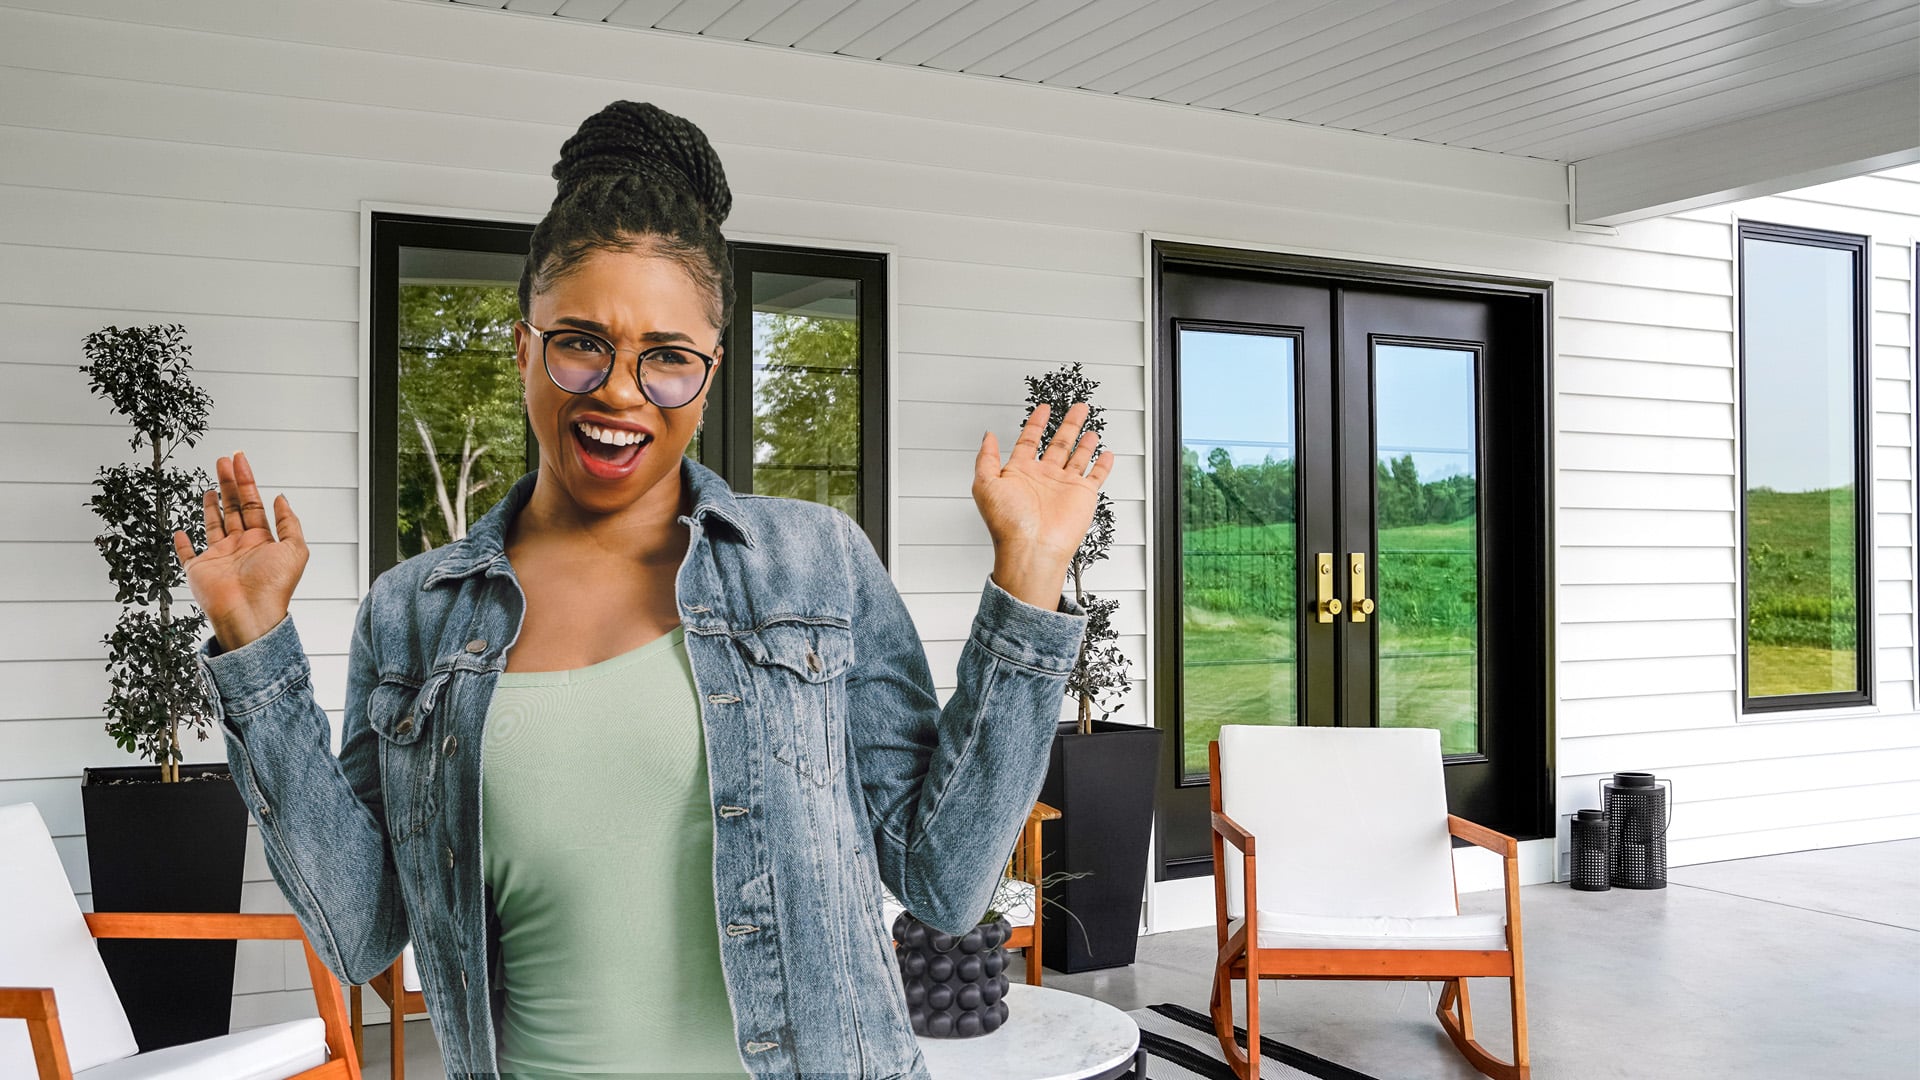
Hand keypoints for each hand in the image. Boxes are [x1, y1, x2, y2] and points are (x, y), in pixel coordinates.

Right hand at [172, 451, 309, 652]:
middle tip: (223, 461)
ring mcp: (219, 557)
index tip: (240, 460)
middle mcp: (240, 546)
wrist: (249, 613)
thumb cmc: (273, 586)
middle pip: (233, 508)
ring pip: (213, 524)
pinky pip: (187, 554)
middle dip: (229, 483)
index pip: (253, 504)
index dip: (246, 481)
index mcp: (262, 541)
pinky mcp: (198, 569)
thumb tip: (282, 498)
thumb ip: (289, 523)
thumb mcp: (295, 549)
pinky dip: (182, 544)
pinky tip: (181, 532)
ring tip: (212, 486)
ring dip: (212, 505)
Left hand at [972, 402, 1115, 607]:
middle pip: (1058, 443)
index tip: (1042, 409)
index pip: (1028, 441)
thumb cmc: (1008, 524)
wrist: (1032, 548)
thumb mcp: (984, 484)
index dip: (1035, 424)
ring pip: (1077, 456)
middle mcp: (1043, 478)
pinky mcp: (1082, 496)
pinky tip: (1106, 454)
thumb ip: (986, 458)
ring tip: (1089, 426)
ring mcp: (1063, 486)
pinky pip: (1095, 476)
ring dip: (1084, 441)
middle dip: (1067, 424)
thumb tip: (988, 436)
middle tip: (1076, 408)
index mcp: (1020, 473)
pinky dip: (1102, 465)